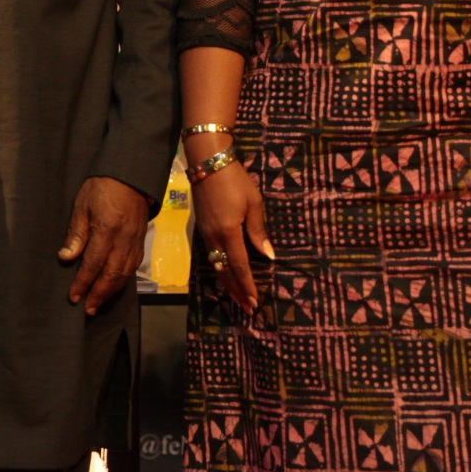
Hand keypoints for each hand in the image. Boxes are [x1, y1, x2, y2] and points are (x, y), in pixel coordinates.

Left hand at [59, 177, 150, 314]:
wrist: (131, 174)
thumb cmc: (102, 187)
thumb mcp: (82, 205)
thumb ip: (76, 233)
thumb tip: (66, 258)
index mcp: (107, 229)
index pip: (93, 263)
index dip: (83, 282)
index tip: (73, 297)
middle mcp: (124, 240)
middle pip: (111, 274)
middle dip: (98, 294)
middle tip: (86, 308)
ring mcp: (135, 241)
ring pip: (124, 274)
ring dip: (111, 291)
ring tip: (98, 303)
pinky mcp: (141, 240)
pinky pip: (133, 266)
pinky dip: (123, 280)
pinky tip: (114, 286)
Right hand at [192, 160, 271, 310]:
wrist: (208, 163)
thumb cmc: (236, 181)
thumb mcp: (253, 203)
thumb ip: (258, 231)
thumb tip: (268, 255)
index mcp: (229, 232)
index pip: (240, 266)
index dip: (247, 285)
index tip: (255, 301)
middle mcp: (214, 238)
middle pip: (225, 272)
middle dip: (237, 291)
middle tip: (248, 308)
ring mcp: (205, 234)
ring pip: (216, 266)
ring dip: (227, 283)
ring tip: (238, 297)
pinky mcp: (202, 229)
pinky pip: (211, 256)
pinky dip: (220, 269)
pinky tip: (226, 274)